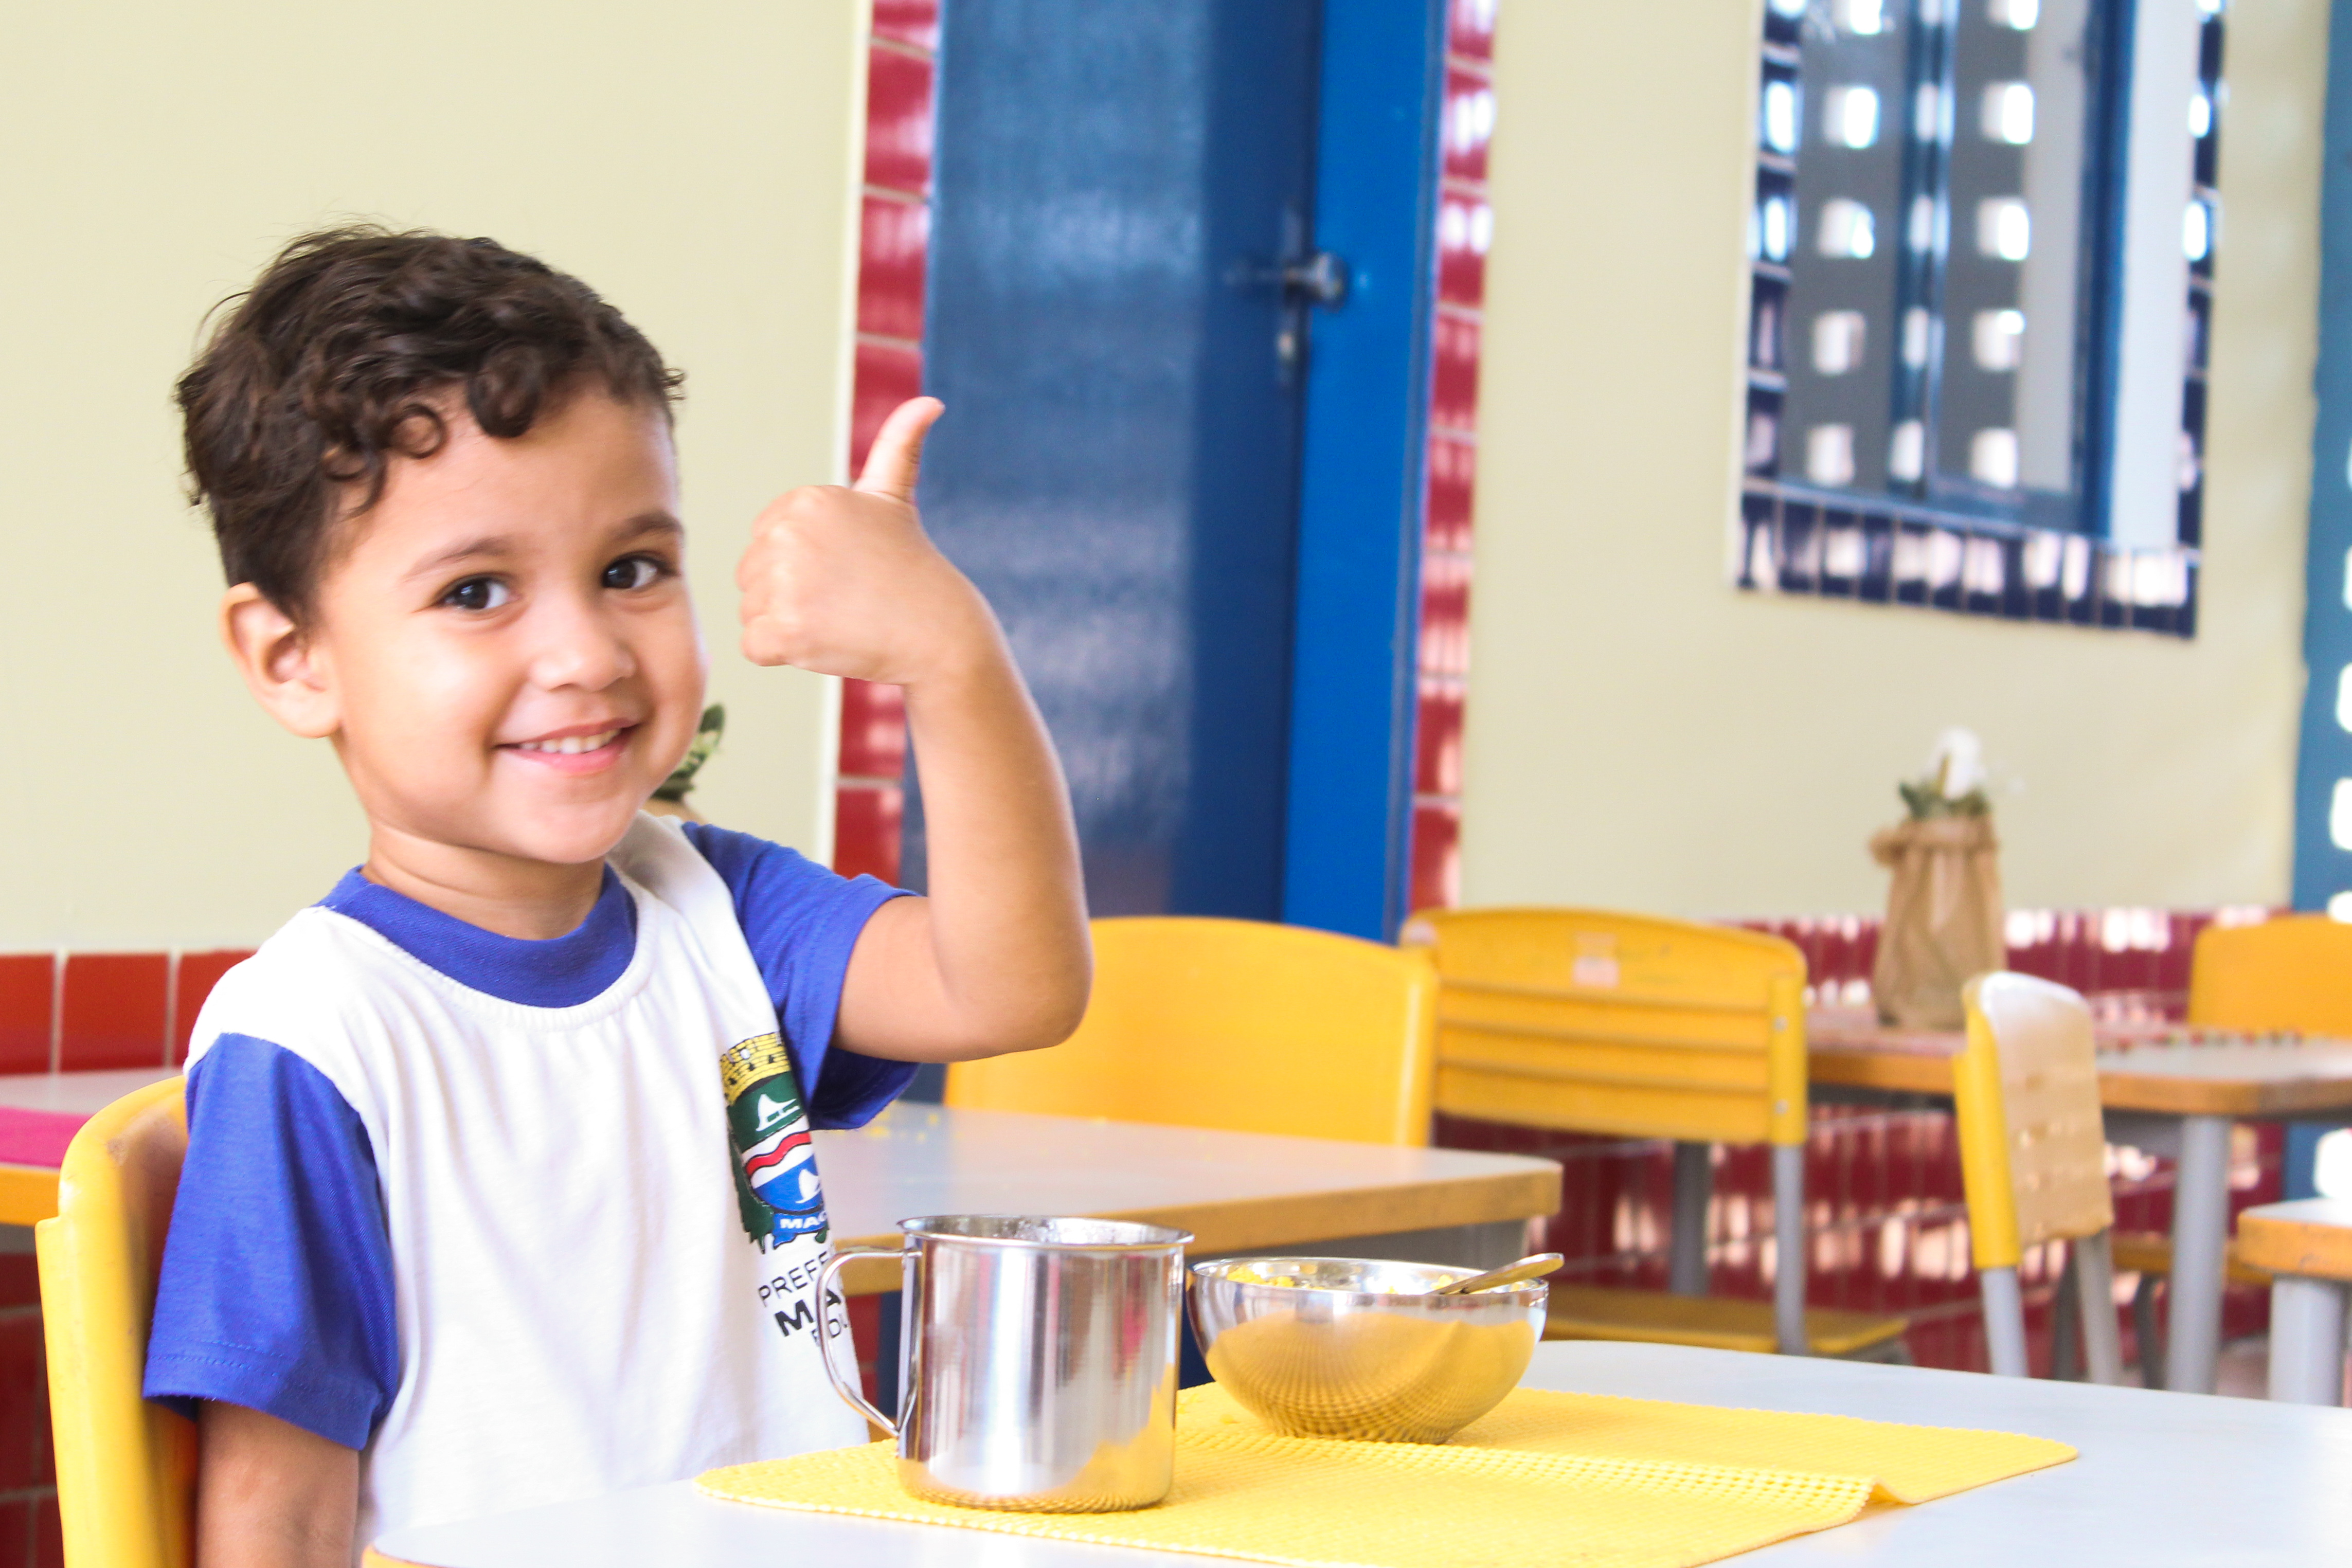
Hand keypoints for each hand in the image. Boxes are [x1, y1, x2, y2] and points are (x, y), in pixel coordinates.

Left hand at [737, 398, 997, 685]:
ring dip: (788, 625)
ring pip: (752, 612)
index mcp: (804, 500)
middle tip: (844, 599)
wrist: (940, 632)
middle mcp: (788, 534)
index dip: (801, 565)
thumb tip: (930, 403)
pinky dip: (783, 654)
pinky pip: (754, 646)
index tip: (844, 569)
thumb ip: (898, 445)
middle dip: (790, 595)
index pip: (765, 541)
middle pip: (752, 577)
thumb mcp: (896, 497)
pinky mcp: (785, 630)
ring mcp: (785, 583)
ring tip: (838, 619)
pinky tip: (825, 642)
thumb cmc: (913, 567)